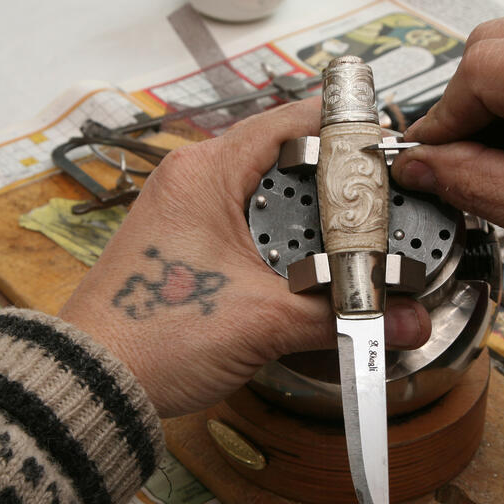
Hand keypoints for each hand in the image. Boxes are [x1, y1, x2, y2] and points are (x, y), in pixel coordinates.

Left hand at [59, 98, 430, 416]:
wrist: (93, 383)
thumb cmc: (154, 337)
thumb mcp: (264, 323)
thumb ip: (343, 314)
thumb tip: (410, 319)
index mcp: (206, 173)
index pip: (290, 120)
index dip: (344, 127)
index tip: (388, 144)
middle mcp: (193, 179)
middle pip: (283, 154)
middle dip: (336, 176)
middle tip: (386, 196)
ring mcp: (186, 210)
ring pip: (266, 191)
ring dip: (310, 210)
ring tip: (361, 228)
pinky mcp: (184, 242)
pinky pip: (246, 222)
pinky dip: (284, 235)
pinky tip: (315, 261)